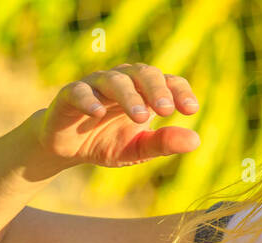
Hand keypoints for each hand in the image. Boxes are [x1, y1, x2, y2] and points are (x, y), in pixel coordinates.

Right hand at [33, 63, 200, 168]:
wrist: (66, 148)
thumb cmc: (104, 143)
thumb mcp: (135, 149)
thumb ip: (162, 143)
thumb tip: (195, 141)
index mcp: (142, 91)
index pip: (167, 82)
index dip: (180, 91)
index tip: (191, 110)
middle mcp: (121, 81)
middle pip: (143, 73)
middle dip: (156, 90)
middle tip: (166, 110)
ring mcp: (95, 85)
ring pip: (114, 80)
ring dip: (129, 96)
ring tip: (141, 117)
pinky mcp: (69, 94)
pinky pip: (80, 91)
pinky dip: (89, 100)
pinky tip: (98, 113)